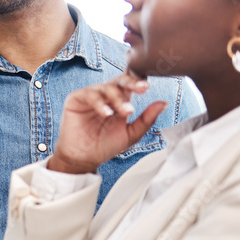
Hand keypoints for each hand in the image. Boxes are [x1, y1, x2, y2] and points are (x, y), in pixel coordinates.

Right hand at [47, 71, 167, 173]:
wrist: (84, 159)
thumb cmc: (105, 146)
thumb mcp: (131, 134)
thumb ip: (147, 119)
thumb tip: (164, 103)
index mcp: (120, 100)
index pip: (130, 84)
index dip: (139, 81)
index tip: (148, 86)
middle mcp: (105, 94)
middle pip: (119, 81)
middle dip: (131, 83)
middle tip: (142, 88)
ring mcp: (90, 95)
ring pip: (106, 87)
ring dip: (118, 98)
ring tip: (125, 112)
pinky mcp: (76, 99)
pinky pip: (89, 95)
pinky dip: (99, 103)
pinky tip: (106, 113)